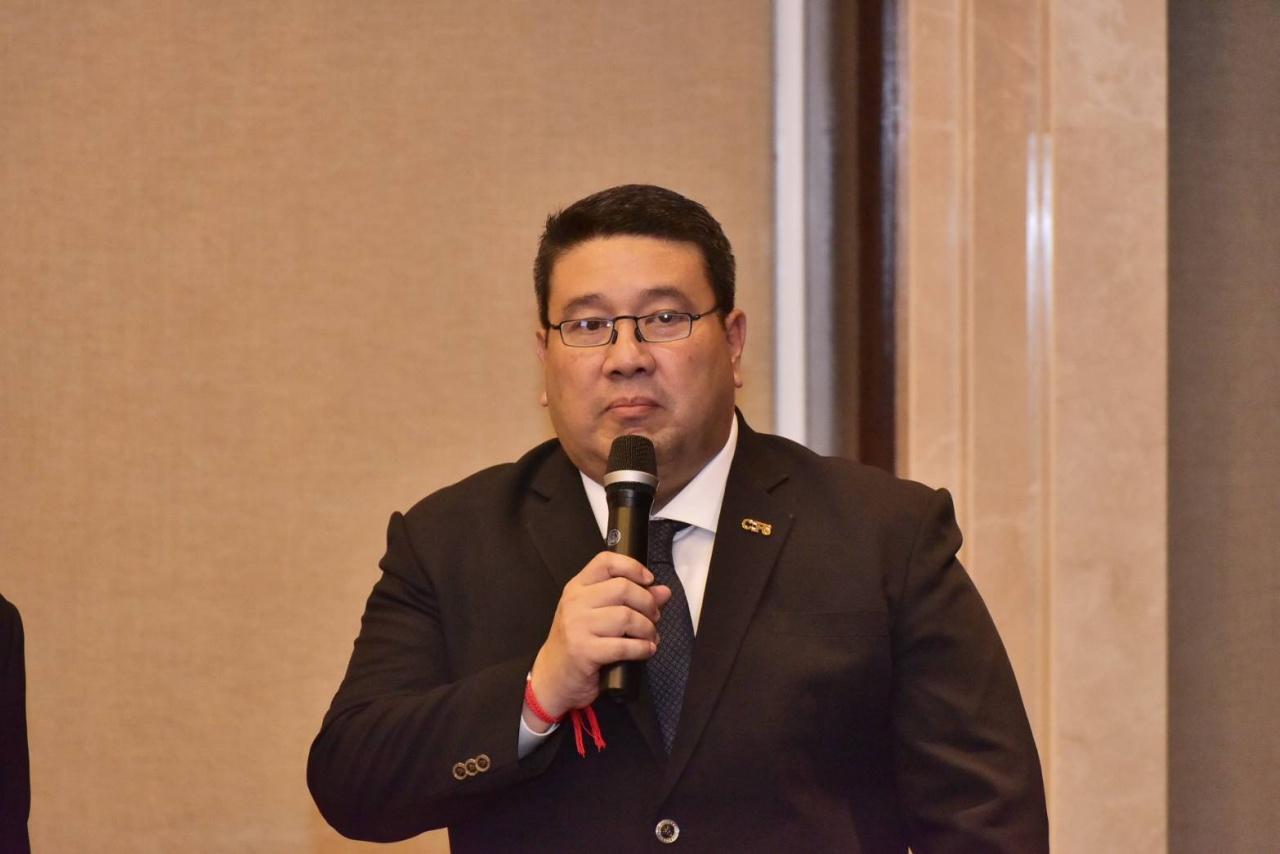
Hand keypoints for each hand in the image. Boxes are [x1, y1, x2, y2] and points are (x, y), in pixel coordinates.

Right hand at [525, 552, 671, 729]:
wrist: (554, 677)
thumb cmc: (579, 643)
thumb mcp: (599, 615)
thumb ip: (631, 600)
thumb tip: (663, 592)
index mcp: (577, 587)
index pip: (606, 562)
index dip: (632, 567)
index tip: (648, 581)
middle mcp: (575, 602)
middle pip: (623, 588)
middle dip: (647, 603)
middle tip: (654, 617)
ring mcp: (577, 626)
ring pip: (626, 616)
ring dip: (647, 629)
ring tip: (650, 637)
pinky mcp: (583, 651)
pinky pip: (623, 645)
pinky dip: (642, 648)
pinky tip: (646, 650)